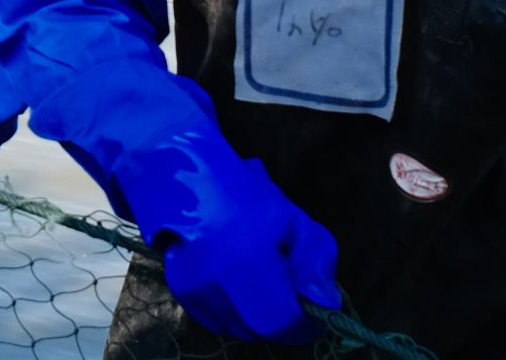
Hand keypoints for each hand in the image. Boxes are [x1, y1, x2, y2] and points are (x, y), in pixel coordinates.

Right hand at [124, 144, 339, 342]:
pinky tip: (236, 284)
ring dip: (256, 317)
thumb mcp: (295, 221)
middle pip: (259, 329)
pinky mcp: (179, 289)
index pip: (282, 321)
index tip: (314, 312)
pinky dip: (233, 312)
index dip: (305, 324)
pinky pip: (215, 320)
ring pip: (237, 327)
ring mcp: (192, 286)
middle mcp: (214, 280)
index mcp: (247, 260)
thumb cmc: (246, 195)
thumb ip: (316, 265)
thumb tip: (325, 305)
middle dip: (281, 321)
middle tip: (288, 296)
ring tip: (259, 282)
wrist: (188, 176)